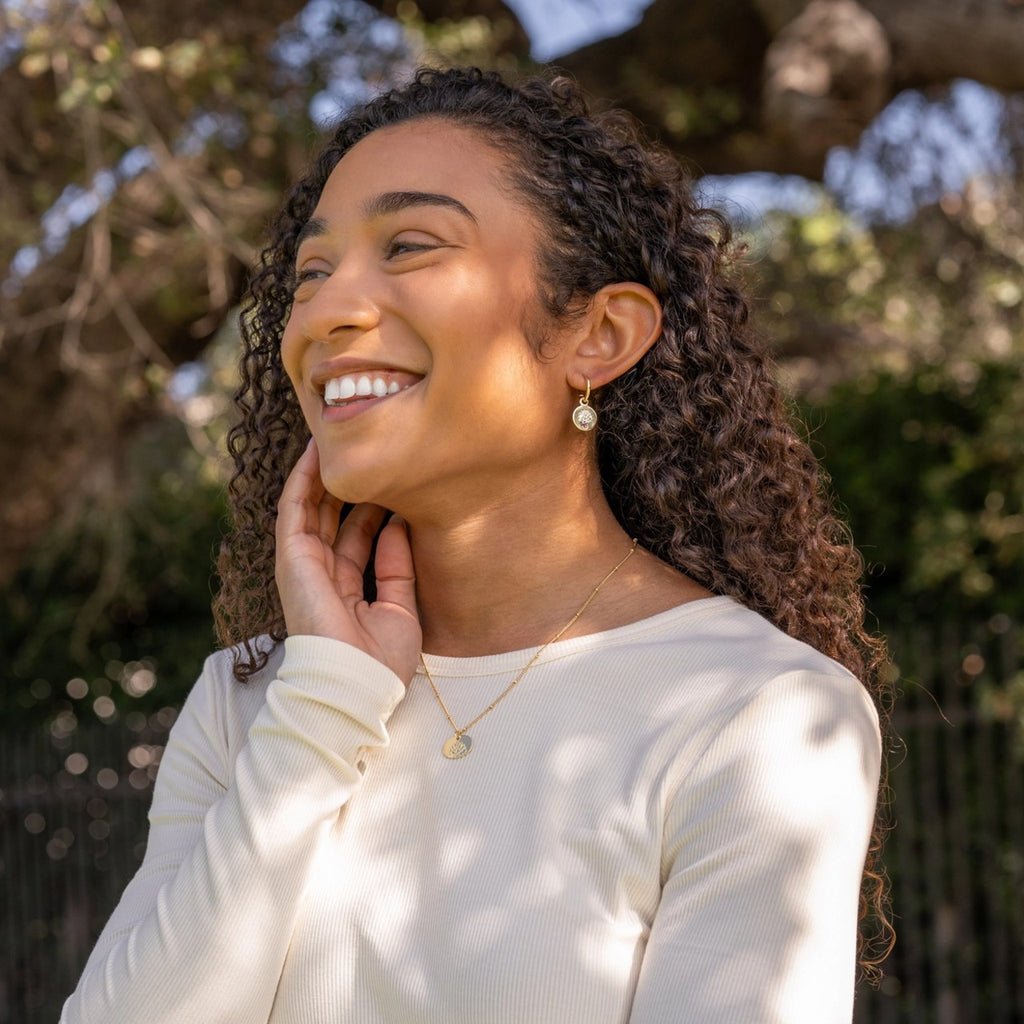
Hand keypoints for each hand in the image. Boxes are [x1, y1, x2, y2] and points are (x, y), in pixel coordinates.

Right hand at [275, 439, 421, 683]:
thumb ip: (397, 564)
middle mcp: (323, 574)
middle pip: (332, 518)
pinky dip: (303, 479)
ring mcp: (304, 565)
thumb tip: (399, 524)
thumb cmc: (380, 660)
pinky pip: (295, 509)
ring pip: (311, 507)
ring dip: (321, 473)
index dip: (370, 508)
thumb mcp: (401, 607)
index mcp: (347, 590)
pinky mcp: (292, 558)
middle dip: (345, 484)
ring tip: (336, 436)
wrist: (354, 683)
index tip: (389, 479)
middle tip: (361, 450)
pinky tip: (315, 452)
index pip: (356, 538)